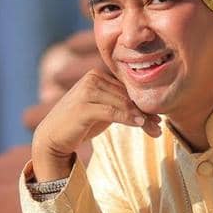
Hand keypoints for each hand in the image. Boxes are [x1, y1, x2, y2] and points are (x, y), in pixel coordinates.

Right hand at [31, 69, 160, 180]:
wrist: (53, 137)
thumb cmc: (79, 124)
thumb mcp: (102, 111)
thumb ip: (120, 106)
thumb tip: (149, 113)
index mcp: (96, 75)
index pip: (125, 89)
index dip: (142, 104)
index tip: (158, 119)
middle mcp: (91, 79)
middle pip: (126, 96)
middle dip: (145, 113)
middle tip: (159, 127)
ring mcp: (86, 91)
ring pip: (122, 103)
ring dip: (141, 117)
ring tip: (154, 129)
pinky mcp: (83, 106)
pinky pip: (112, 111)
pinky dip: (128, 118)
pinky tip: (140, 124)